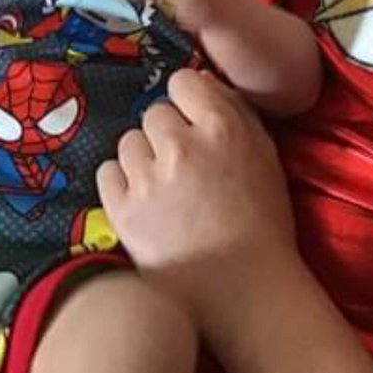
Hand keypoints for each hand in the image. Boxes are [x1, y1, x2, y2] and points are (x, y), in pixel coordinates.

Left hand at [96, 69, 295, 320]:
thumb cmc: (263, 221)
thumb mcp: (265, 156)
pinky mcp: (122, 210)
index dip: (189, 101)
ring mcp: (147, 179)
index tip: (195, 123)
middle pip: (154, 113)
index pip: (184, 82)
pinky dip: (122, 183)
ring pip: (129, 142)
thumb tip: (202, 83)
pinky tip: (144, 200)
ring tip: (163, 186)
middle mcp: (181, 146)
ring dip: (143, 157)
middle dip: (167, 133)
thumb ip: (236, 113)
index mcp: (222, 128)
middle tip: (183, 163)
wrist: (243, 290)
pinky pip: (107, 172)